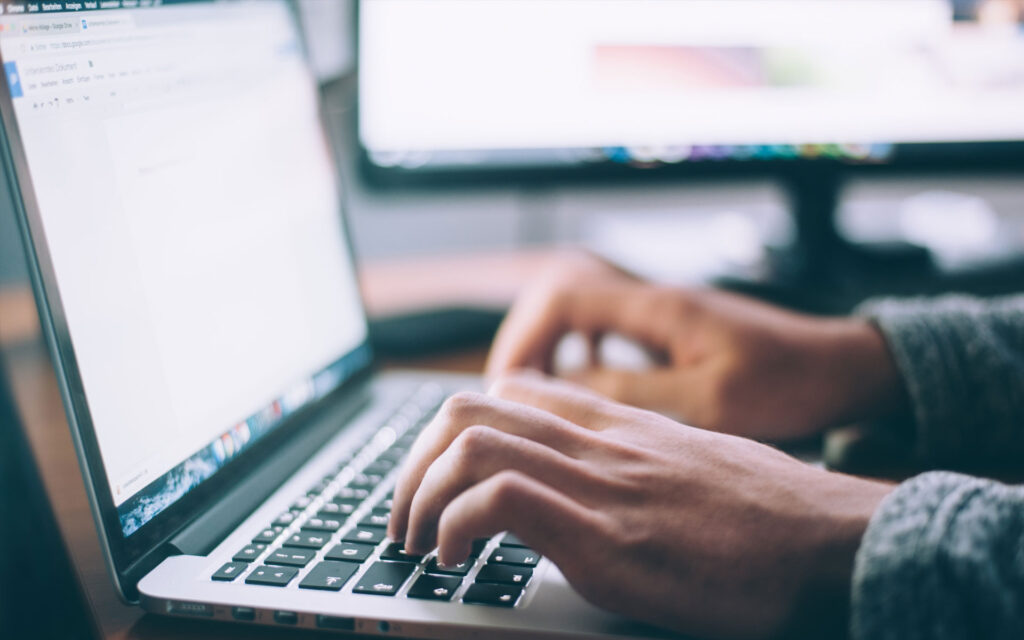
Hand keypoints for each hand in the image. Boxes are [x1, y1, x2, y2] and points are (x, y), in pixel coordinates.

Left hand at [389, 374, 892, 638]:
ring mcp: (601, 484)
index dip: (455, 429)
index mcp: (619, 425)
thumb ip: (637, 461)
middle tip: (405, 515)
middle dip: (414, 462)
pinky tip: (455, 559)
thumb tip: (597, 483)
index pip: (511, 391)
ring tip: (416, 541)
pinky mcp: (607, 538)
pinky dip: (455, 525)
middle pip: (470, 408)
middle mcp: (600, 442)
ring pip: (470, 443)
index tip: (439, 475)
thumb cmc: (773, 515)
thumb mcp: (694, 465)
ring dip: (419, 494)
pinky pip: (500, 500)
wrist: (836, 542)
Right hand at [486, 253, 905, 439]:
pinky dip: (580, 352)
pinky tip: (583, 386)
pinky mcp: (671, 330)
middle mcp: (653, 300)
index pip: (563, 296)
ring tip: (535, 392)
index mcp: (659, 308)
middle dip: (526, 341)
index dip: (524, 336)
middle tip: (512, 392)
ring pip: (579, 311)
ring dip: (550, 346)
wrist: (842, 368)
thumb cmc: (789, 383)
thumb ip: (635, 392)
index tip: (509, 384)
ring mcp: (662, 312)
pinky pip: (605, 329)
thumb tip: (566, 390)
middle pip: (559, 296)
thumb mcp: (710, 401)